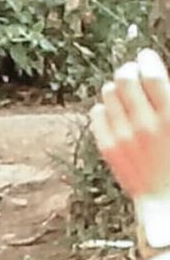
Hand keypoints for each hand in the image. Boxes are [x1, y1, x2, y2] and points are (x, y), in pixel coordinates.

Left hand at [95, 51, 169, 229]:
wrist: (168, 203)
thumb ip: (169, 103)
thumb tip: (156, 77)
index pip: (152, 76)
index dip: (147, 60)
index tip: (145, 56)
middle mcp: (144, 126)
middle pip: (125, 79)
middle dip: (129, 70)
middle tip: (133, 71)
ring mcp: (123, 137)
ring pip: (108, 92)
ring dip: (118, 88)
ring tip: (128, 94)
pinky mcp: (107, 147)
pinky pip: (97, 112)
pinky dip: (106, 109)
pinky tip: (118, 114)